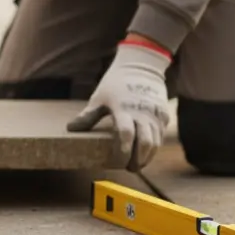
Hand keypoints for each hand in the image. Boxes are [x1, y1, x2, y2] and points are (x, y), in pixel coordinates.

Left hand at [67, 40, 172, 171]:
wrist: (142, 65)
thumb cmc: (116, 82)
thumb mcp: (99, 97)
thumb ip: (88, 116)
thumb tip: (70, 128)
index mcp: (123, 108)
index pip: (125, 134)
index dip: (122, 150)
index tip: (118, 161)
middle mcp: (142, 112)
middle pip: (145, 142)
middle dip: (138, 159)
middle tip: (129, 169)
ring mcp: (155, 114)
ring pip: (156, 142)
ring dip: (147, 156)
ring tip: (137, 164)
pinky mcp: (163, 114)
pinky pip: (161, 135)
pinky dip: (154, 146)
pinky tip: (145, 153)